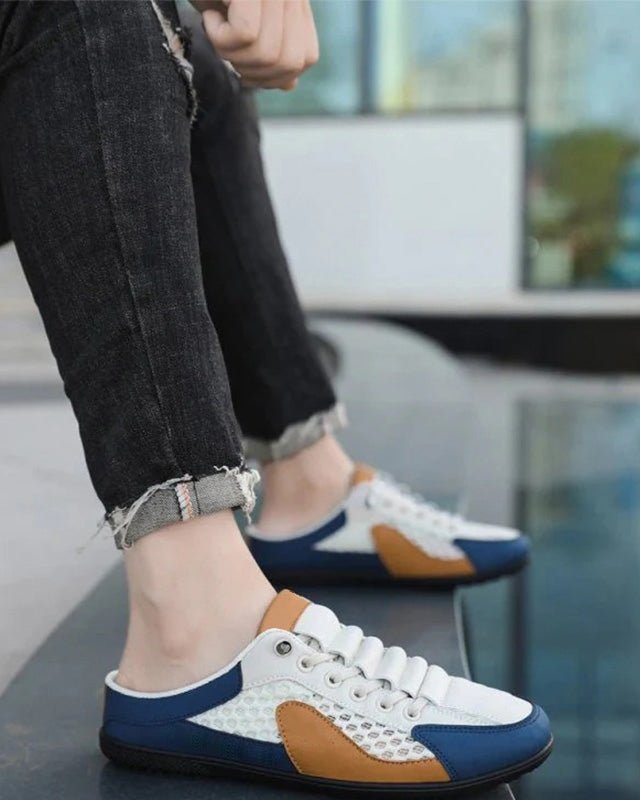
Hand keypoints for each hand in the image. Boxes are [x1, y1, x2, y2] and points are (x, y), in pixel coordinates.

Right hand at [199, 0, 318, 89]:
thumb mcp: (243, 24)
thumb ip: (273, 49)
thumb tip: (290, 85)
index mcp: (296, 0)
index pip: (306, 58)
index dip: (273, 76)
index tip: (242, 64)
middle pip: (289, 63)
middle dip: (251, 71)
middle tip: (225, 44)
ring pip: (267, 53)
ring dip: (231, 53)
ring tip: (216, 25)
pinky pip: (246, 33)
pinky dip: (219, 36)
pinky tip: (210, 16)